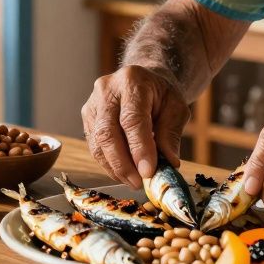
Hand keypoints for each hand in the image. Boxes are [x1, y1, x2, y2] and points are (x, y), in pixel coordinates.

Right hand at [82, 65, 189, 187]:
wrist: (143, 81)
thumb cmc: (161, 95)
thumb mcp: (176, 108)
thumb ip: (171, 133)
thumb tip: (169, 163)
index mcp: (132, 81)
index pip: (132, 119)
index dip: (139, 148)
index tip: (148, 172)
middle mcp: (106, 89)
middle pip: (108, 132)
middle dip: (123, 163)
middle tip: (138, 183)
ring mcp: (93, 103)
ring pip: (98, 142)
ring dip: (115, 167)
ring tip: (133, 181)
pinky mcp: (87, 117)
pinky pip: (94, 146)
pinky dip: (108, 163)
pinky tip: (123, 172)